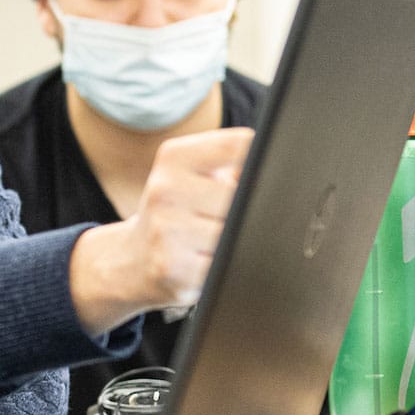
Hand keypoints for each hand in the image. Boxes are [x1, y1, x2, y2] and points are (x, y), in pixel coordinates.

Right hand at [70, 126, 253, 333]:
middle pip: (244, 196)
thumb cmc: (176, 214)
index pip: (238, 145)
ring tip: (221, 242)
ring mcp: (167, 231)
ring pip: (238, 233)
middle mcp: (165, 190)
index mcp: (173, 158)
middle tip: (233, 219)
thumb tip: (283, 164)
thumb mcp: (191, 177)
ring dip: (241, 240)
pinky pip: (227, 264)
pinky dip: (229, 265)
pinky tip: (213, 263)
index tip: (265, 172)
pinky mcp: (174, 269)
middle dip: (250, 209)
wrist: (131, 261)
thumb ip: (233, 164)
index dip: (262, 160)